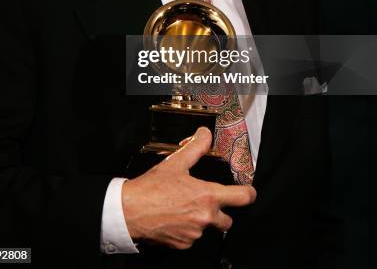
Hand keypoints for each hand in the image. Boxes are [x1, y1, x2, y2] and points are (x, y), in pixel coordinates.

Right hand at [122, 127, 256, 249]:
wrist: (130, 211)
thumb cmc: (152, 188)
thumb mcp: (176, 162)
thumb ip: (195, 147)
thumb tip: (205, 134)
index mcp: (207, 196)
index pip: (243, 198)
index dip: (249, 193)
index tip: (248, 191)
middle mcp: (205, 218)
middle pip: (228, 220)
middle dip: (222, 211)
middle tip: (208, 201)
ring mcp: (195, 234)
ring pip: (208, 228)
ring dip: (201, 219)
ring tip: (183, 206)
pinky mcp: (183, 244)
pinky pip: (192, 237)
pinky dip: (187, 229)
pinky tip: (175, 217)